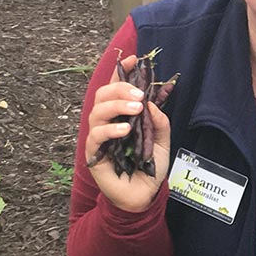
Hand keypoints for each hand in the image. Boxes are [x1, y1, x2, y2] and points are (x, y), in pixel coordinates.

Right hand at [85, 52, 171, 212]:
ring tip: (135, 109)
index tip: (135, 59)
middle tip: (139, 94)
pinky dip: (110, 129)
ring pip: (97, 112)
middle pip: (102, 95)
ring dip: (116, 106)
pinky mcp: (94, 154)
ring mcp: (99, 138)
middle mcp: (107, 124)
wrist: (144, 196)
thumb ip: (158, 121)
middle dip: (120, 88)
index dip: (122, 71)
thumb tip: (151, 103)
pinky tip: (125, 129)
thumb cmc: (149, 167)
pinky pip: (96, 136)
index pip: (116, 88)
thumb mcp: (161, 141)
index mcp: (121, 116)